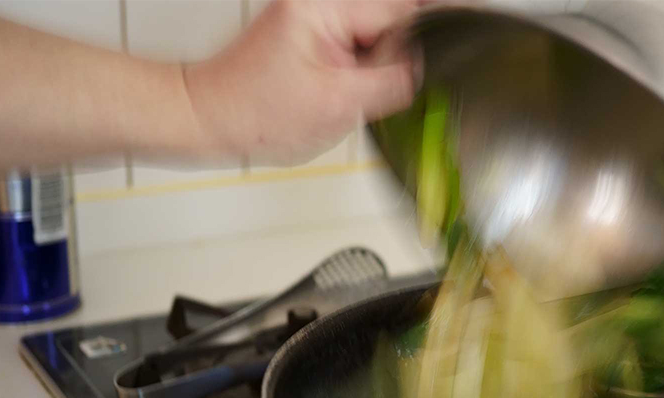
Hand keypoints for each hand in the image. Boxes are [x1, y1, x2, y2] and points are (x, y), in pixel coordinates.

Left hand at [184, 0, 419, 165]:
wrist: (210, 120)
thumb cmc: (253, 113)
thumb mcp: (338, 105)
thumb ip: (392, 83)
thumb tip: (427, 71)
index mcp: (324, 8)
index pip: (400, 11)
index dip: (428, 37)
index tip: (453, 50)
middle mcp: (319, 5)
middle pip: (392, 21)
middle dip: (401, 57)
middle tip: (385, 93)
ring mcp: (315, 19)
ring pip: (377, 37)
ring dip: (382, 67)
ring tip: (355, 95)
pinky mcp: (313, 37)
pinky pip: (358, 48)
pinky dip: (365, 71)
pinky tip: (350, 92)